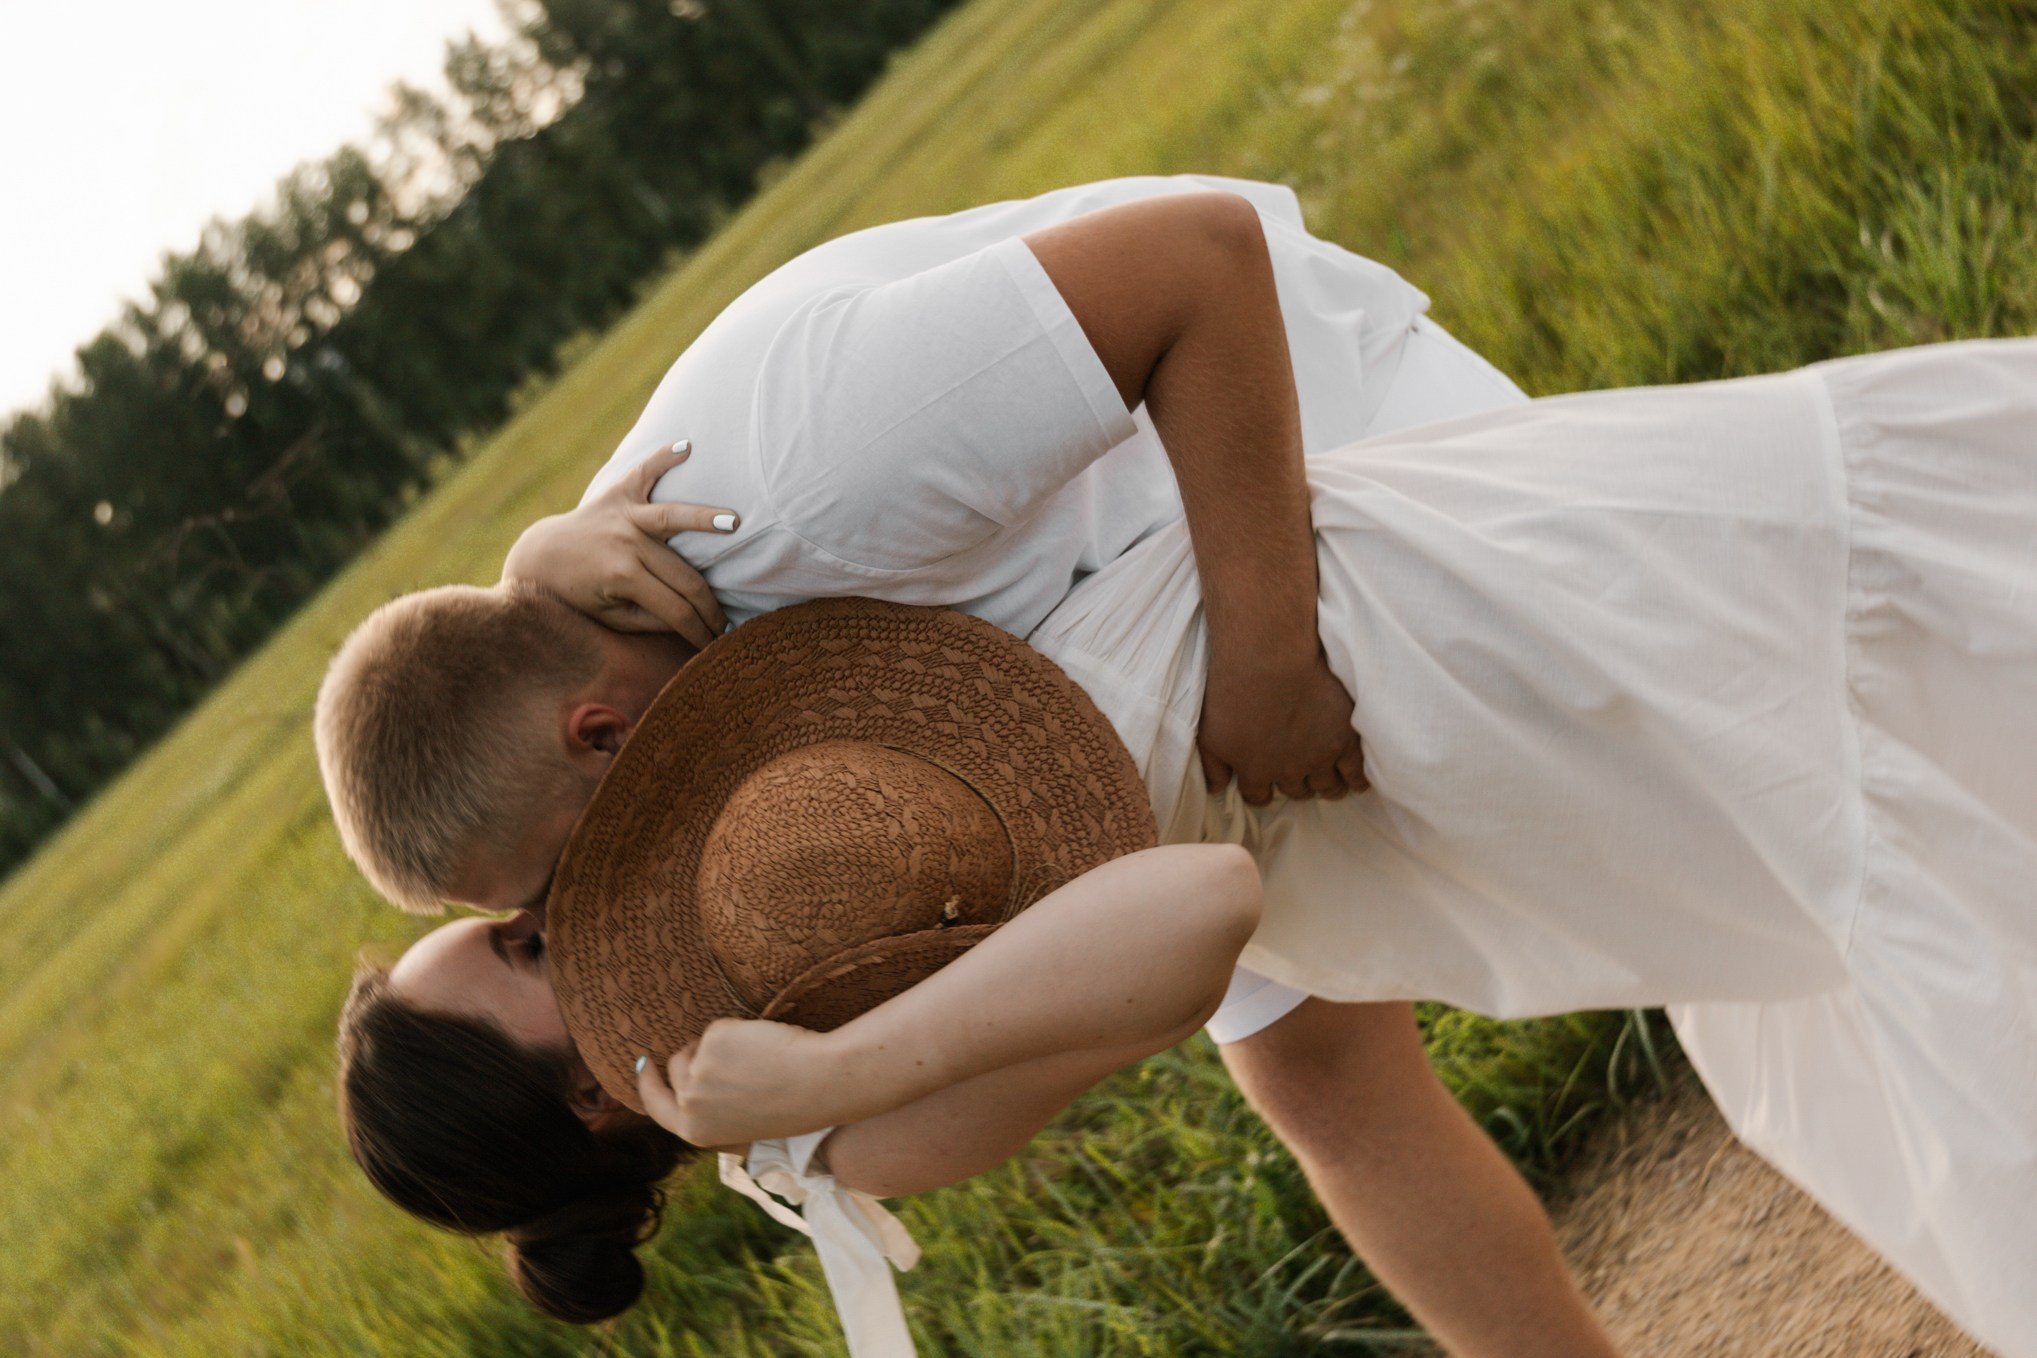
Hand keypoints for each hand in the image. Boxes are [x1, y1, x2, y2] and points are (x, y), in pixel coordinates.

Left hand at [501, 441, 735, 649]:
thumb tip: (690, 621)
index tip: (715, 643)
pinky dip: (663, 458)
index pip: (676, 609)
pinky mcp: (618, 493)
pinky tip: (687, 447)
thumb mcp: (610, 617)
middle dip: (711, 605)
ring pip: (672, 516)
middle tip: (728, 623)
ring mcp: (623, 514)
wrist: (540, 558)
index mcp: (623, 576)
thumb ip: (650, 619)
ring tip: (734, 522)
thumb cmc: (577, 594)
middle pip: (685, 575)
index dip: (699, 630)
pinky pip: (644, 471)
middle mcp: (626, 542)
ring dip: (705, 519)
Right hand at [634, 1017, 847, 1147]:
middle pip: (676, 1068)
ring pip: (700, 1044)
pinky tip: (764, 1046)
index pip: (656, 1107)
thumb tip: (689, 1088)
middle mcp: (689, 1104)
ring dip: (721, 1044)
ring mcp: (697, 1071)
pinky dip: (739, 1031)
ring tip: (760, 1059)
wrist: (819, 1083)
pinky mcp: (712, 1040)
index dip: (647, 1084)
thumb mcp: (741, 1123)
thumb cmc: (791, 1106)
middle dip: (692, 1056)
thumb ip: (711, 1111)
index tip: (645, 1065)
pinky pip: (719, 1028)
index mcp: (694, 1132)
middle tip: (714, 1049)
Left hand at [1197, 649, 1366, 804]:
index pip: (1259, 797)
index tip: (1266, 785)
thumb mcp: (1209, 734)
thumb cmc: (1232, 691)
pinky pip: (1357, 773)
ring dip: (1328, 788)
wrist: (1269, 659)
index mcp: (1256, 772)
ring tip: (1332, 785)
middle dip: (1297, 786)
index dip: (1262, 792)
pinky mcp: (1345, 740)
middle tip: (1301, 776)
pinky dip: (1357, 780)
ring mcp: (1319, 757)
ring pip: (1328, 787)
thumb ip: (1212, 767)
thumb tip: (1215, 791)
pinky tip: (1357, 780)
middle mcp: (1289, 772)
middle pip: (1296, 791)